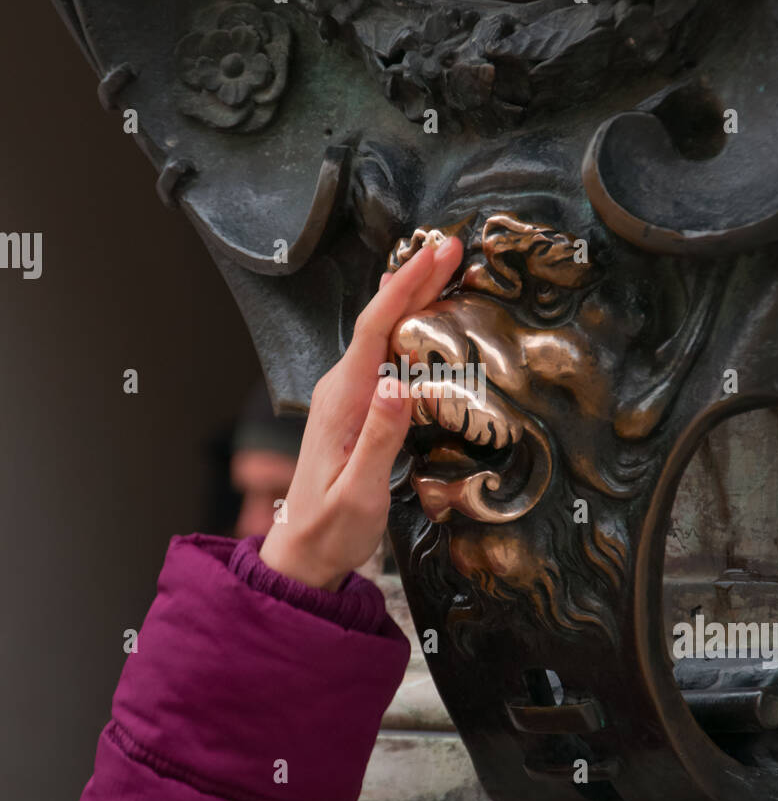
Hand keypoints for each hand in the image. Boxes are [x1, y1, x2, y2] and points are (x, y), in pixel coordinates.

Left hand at [259, 234, 463, 589]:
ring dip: (414, 299)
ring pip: (383, 334)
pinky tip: (428, 321)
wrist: (301, 554)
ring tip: (448, 270)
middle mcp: (340, 388)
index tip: (437, 253)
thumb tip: (398, 383)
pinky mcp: (356, 407)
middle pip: (380, 320)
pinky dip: (409, 328)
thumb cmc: (329, 530)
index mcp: (341, 401)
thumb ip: (379, 438)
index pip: (375, 328)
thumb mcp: (358, 492)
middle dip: (415, 279)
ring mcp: (346, 395)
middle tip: (453, 246)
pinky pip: (384, 355)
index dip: (407, 286)